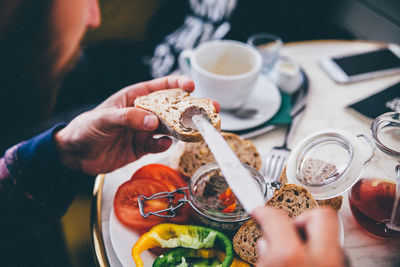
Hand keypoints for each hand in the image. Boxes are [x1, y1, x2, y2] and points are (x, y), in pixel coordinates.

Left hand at [54, 75, 204, 174]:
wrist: (75, 156)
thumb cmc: (86, 128)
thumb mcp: (105, 118)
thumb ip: (129, 118)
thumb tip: (153, 121)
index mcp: (133, 97)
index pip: (159, 88)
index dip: (176, 85)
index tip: (191, 87)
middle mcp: (142, 112)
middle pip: (171, 108)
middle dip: (190, 108)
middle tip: (209, 109)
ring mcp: (143, 130)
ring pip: (169, 127)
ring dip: (182, 128)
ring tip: (195, 129)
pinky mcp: (142, 147)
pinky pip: (158, 144)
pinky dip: (163, 144)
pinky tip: (164, 144)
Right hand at [252, 207, 343, 266]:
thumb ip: (265, 257)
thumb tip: (266, 245)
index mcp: (290, 256)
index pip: (276, 218)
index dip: (263, 212)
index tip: (259, 212)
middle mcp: (321, 259)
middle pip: (321, 217)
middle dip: (303, 218)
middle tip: (288, 229)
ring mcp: (339, 266)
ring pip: (331, 241)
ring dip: (313, 242)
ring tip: (297, 256)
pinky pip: (335, 258)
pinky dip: (320, 258)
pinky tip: (306, 266)